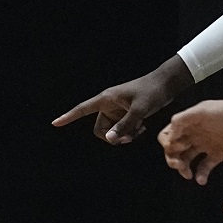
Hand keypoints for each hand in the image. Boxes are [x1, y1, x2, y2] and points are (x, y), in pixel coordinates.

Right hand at [53, 56, 192, 144]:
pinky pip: (121, 128)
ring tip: (139, 131)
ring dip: (124, 135)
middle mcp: (108, 105)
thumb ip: (124, 125)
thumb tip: (110, 139)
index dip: (68, 117)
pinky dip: (130, 131)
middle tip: (129, 138)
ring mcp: (117, 110)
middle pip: (100, 128)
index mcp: (105, 100)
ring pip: (112, 130)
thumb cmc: (152, 92)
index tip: (55, 123)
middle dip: (113, 137)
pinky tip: (142, 127)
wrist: (167, 83)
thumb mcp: (139, 110)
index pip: (82, 109)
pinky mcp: (125, 113)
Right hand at [160, 97, 222, 183]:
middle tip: (179, 165)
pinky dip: (201, 175)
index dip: (166, 144)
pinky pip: (205, 167)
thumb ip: (181, 120)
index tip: (174, 147)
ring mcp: (205, 146)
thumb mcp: (201, 110)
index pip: (166, 136)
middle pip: (173, 151)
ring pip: (187, 161)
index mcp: (186, 125)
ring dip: (184, 169)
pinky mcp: (217, 154)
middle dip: (172, 160)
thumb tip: (170, 137)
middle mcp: (193, 136)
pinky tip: (201, 180)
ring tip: (188, 175)